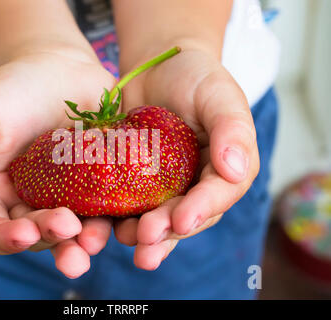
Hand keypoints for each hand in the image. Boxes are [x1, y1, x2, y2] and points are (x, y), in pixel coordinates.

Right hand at [0, 47, 115, 277]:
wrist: (60, 69)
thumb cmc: (12, 89)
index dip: (3, 239)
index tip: (24, 232)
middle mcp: (28, 203)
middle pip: (35, 236)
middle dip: (50, 239)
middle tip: (67, 227)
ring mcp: (66, 199)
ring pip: (73, 232)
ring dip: (82, 242)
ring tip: (92, 238)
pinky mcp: (98, 189)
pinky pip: (107, 210)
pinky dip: (113, 219)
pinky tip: (124, 219)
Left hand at [114, 46, 259, 269]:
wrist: (157, 68)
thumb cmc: (194, 76)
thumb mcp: (218, 94)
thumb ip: (232, 128)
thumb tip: (237, 170)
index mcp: (225, 169)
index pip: (219, 194)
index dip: (201, 210)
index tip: (181, 220)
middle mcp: (197, 185)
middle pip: (185, 215)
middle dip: (166, 231)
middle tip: (145, 239)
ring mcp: (165, 187)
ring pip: (156, 217)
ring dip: (141, 233)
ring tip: (124, 239)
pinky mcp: (135, 182)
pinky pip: (127, 203)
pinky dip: (115, 216)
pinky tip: (101, 225)